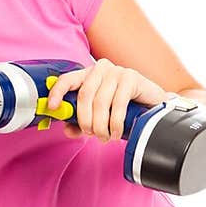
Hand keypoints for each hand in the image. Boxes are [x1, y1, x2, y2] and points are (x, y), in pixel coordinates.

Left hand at [45, 59, 168, 141]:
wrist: (153, 105)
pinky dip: (115, 123)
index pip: (68, 79)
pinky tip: (117, 132)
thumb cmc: (124, 109)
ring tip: (105, 137)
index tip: (52, 108)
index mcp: (89, 74)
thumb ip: (81, 123)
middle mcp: (101, 69)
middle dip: (85, 120)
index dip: (57, 92)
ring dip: (101, 125)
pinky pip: (118, 104)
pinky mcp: (131, 78)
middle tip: (91, 134)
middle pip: (84, 95)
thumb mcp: (99, 117)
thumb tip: (67, 130)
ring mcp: (117, 71)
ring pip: (100, 102)